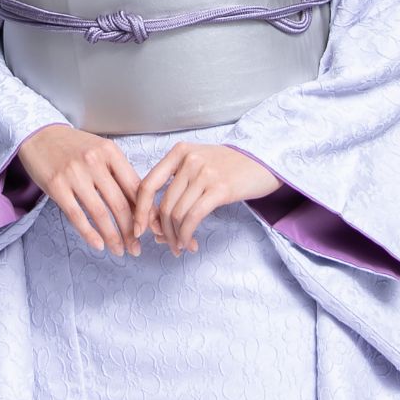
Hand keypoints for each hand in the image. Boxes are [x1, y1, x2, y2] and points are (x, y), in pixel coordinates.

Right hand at [17, 124, 143, 257]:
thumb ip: (118, 173)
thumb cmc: (74, 146)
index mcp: (110, 151)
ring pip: (100, 213)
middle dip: (131, 231)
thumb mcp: (100, 150)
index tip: (148, 229)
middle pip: (119, 203)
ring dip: (113, 237)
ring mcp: (74, 174)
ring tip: (119, 250)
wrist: (40, 134)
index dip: (143, 212)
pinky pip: (77, 216)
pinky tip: (99, 245)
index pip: (134, 187)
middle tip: (136, 247)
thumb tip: (138, 206)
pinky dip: (90, 234)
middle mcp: (94, 161)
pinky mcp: (57, 186)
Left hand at [133, 143, 281, 256]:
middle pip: (164, 204)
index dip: (140, 211)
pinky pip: (193, 217)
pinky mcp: (219, 189)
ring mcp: (204, 173)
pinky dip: (187, 234)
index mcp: (178, 152)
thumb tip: (154, 223)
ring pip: (177, 213)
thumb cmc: (227, 167)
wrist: (262, 160)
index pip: (148, 184)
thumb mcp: (197, 165)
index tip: (138, 230)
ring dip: (175, 236)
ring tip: (181, 246)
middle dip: (162, 230)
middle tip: (168, 244)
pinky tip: (190, 242)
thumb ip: (176, 187)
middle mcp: (188, 160)